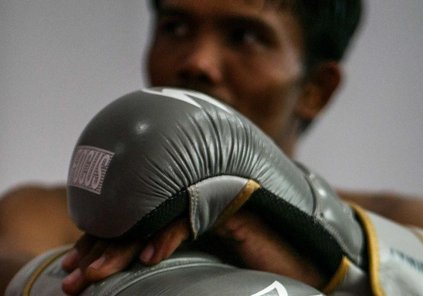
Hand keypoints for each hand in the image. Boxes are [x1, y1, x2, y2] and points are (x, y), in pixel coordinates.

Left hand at [61, 212, 322, 294]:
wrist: (298, 255)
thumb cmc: (250, 259)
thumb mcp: (202, 257)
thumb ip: (171, 246)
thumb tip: (135, 261)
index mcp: (181, 209)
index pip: (135, 221)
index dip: (103, 243)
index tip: (76, 268)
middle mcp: (191, 197)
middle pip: (138, 217)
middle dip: (101, 248)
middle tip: (73, 278)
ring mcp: (210, 195)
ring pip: (156, 216)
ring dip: (122, 247)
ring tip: (95, 275)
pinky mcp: (230, 201)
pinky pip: (192, 217)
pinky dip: (168, 236)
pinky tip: (149, 258)